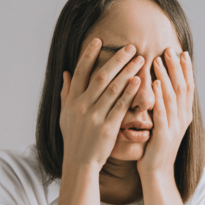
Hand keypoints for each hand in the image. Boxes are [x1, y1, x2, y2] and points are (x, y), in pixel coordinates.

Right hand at [60, 38, 144, 172]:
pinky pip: (121, 106)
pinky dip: (130, 93)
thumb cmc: (74, 139)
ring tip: (140, 60)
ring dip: (127, 72)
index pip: (80, 72)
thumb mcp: (65, 115)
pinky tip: (138, 82)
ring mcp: (95, 117)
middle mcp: (82, 106)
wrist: (79, 163)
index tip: (100, 40)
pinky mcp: (108, 128)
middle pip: (100, 76)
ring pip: (113, 88)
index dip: (89, 54)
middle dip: (117, 60)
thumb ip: (66, 93)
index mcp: (72, 101)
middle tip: (131, 47)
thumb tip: (66, 73)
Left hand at [137, 48, 194, 179]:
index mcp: (184, 115)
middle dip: (176, 67)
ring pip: (172, 96)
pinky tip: (153, 82)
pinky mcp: (164, 134)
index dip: (186, 69)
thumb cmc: (155, 148)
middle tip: (169, 49)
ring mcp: (175, 126)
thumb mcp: (164, 124)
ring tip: (159, 59)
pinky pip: (162, 111)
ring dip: (166, 76)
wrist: (157, 172)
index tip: (181, 52)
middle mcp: (182, 118)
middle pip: (182, 87)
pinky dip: (158, 95)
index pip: (187, 87)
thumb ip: (165, 108)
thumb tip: (160, 88)